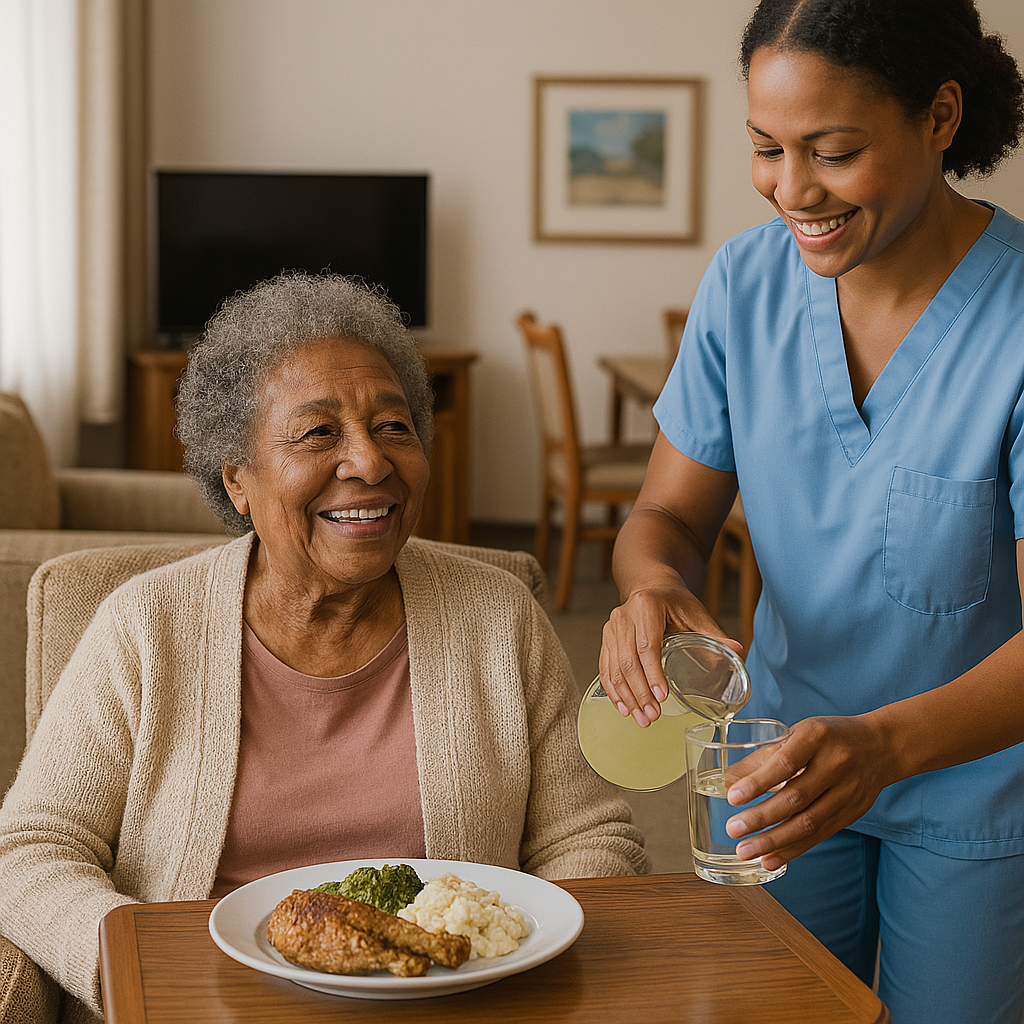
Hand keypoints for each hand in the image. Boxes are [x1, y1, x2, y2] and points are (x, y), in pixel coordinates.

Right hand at [598, 584, 742, 727]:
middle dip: (640, 693)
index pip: (647, 645)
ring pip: (615, 668)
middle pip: (628, 661)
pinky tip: (624, 708)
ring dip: (627, 697)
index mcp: (646, 607)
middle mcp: (623, 616)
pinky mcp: (606, 639)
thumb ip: (715, 634)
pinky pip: (606, 668)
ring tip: (642, 718)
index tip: (662, 697)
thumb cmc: (675, 602)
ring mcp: (611, 628)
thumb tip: (739, 651)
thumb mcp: (696, 614)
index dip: (653, 673)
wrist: (651, 587)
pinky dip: (614, 690)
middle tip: (653, 716)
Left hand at [722, 715, 897, 869]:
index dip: (758, 782)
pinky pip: (819, 835)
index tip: (732, 797)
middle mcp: (835, 764)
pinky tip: (770, 859)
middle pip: (796, 797)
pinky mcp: (852, 814)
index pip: (785, 763)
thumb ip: (763, 757)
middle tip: (733, 829)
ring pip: (808, 822)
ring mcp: (847, 791)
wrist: (880, 747)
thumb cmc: (828, 737)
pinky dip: (792, 849)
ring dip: (774, 840)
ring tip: (745, 850)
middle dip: (761, 817)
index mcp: (817, 737)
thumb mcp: (797, 734)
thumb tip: (728, 781)